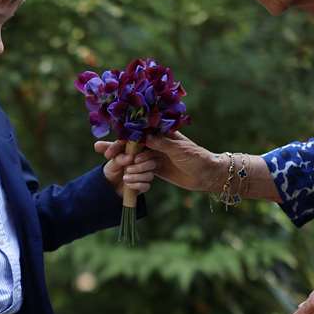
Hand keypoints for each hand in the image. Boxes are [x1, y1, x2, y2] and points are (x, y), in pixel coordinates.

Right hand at [95, 131, 211, 192]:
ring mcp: (155, 156)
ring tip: (127, 175)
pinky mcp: (156, 170)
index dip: (124, 139)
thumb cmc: (197, 158)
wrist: (207, 175)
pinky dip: (135, 177)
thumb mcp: (179, 149)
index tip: (113, 147)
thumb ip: (161, 143)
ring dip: (131, 169)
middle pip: (132, 146)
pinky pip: (141, 172)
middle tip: (107, 158)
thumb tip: (144, 137)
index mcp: (161, 133)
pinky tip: (129, 181)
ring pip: (135, 161)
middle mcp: (155, 143)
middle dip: (119, 152)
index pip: (138, 133)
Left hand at [98, 140, 159, 195]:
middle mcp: (145, 162)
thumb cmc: (112, 169)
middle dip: (140, 167)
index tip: (131, 158)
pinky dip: (137, 185)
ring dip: (137, 177)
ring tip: (125, 178)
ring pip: (150, 175)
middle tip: (128, 169)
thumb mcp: (112, 163)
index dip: (141, 154)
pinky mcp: (145, 185)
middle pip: (152, 162)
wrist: (111, 185)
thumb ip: (119, 158)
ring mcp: (146, 174)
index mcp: (138, 152)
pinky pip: (147, 186)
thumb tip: (130, 157)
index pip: (145, 149)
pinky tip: (128, 184)